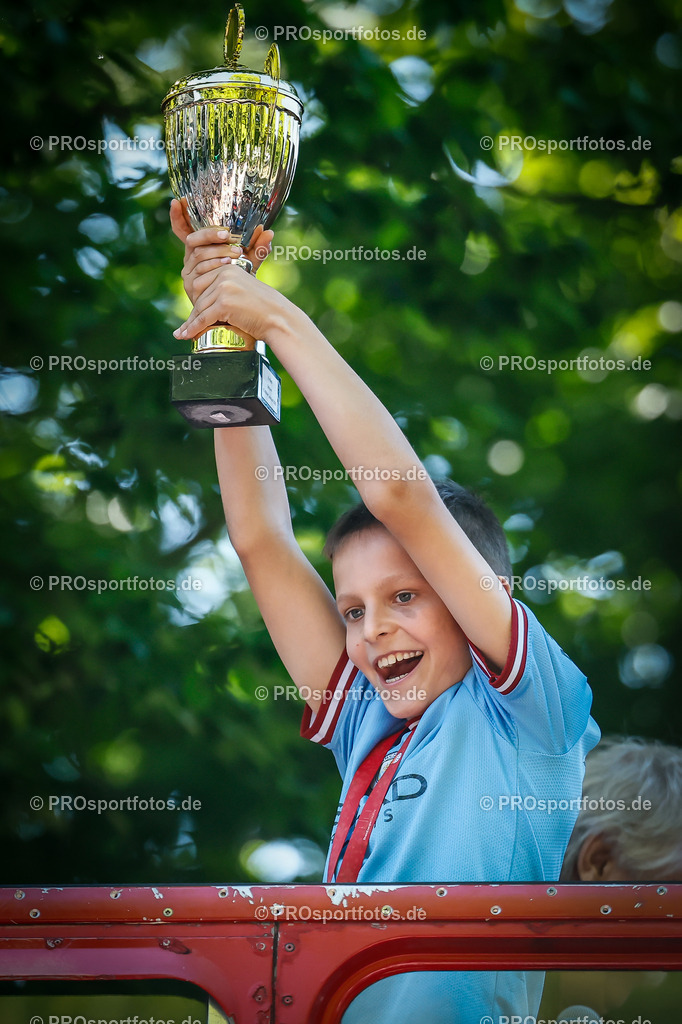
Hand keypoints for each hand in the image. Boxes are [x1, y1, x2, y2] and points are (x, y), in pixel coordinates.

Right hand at [169, 197, 273, 304]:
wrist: (238, 311)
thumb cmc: (240, 284)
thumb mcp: (248, 263)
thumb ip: (256, 248)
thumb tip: (269, 232)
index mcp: (199, 250)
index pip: (184, 231)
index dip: (178, 216)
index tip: (177, 201)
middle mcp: (190, 260)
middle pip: (193, 240)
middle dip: (210, 235)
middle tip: (227, 234)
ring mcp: (189, 274)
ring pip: (199, 255)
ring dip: (217, 251)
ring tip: (235, 252)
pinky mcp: (192, 287)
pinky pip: (200, 271)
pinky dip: (215, 264)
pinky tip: (227, 264)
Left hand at [172, 258, 297, 343]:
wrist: (279, 319)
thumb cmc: (264, 310)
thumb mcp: (243, 291)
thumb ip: (226, 289)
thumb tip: (205, 301)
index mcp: (228, 268)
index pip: (202, 281)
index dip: (196, 300)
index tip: (191, 313)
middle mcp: (225, 274)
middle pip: (198, 294)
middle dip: (193, 311)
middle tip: (186, 326)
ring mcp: (224, 287)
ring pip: (199, 307)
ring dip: (191, 322)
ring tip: (184, 333)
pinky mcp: (224, 303)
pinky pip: (203, 318)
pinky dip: (193, 328)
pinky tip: (186, 335)